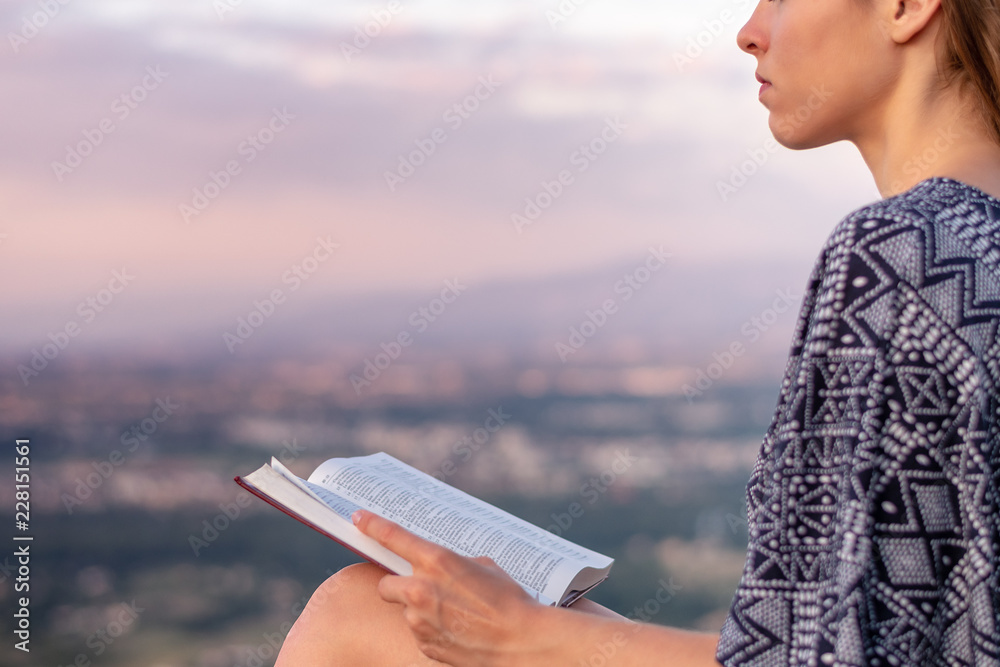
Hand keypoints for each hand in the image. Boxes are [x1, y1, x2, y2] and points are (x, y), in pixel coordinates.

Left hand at [352, 509, 543, 665]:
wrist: (521, 643)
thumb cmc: (510, 601)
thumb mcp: (484, 568)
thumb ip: (455, 565)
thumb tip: (444, 572)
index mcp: (437, 561)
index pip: (393, 537)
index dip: (372, 525)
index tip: (358, 518)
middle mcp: (420, 590)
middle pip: (385, 584)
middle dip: (396, 585)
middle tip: (416, 588)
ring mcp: (419, 621)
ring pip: (406, 612)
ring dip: (421, 611)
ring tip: (455, 615)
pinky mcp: (424, 645)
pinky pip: (420, 633)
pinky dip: (433, 631)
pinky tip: (458, 632)